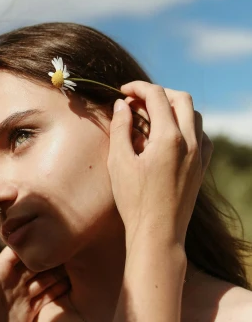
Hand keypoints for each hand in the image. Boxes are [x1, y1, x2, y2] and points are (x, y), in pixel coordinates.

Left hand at [0, 221, 68, 321]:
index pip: (18, 250)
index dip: (32, 239)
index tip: (49, 226)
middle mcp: (11, 282)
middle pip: (35, 262)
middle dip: (50, 253)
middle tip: (71, 242)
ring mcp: (21, 298)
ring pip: (44, 279)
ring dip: (58, 270)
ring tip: (78, 259)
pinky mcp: (28, 314)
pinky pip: (47, 298)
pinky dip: (59, 290)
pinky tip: (74, 282)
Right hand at [108, 82, 212, 244]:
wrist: (158, 234)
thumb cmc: (134, 200)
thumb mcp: (119, 162)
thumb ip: (121, 128)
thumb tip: (122, 104)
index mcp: (169, 137)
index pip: (157, 96)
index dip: (138, 88)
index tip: (122, 91)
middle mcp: (190, 142)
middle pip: (181, 98)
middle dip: (158, 93)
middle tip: (136, 101)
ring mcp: (200, 155)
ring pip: (194, 115)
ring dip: (173, 108)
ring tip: (150, 118)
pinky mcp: (201, 167)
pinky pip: (201, 135)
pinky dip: (186, 127)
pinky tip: (169, 137)